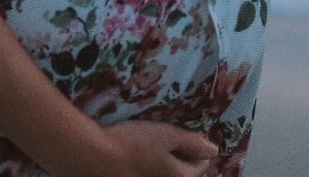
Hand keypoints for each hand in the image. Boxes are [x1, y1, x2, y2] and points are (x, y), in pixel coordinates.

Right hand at [52, 119, 219, 176]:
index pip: (201, 165)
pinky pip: (149, 175)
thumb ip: (192, 143)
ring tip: (153, 148)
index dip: (197, 148)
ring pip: (165, 175)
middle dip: (181, 159)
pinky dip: (148, 167)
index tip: (187, 135)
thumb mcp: (167, 136)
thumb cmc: (134, 144)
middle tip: (170, 141)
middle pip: (183, 174)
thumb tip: (214, 150)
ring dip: (164, 165)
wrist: (94, 159)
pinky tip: (138, 156)